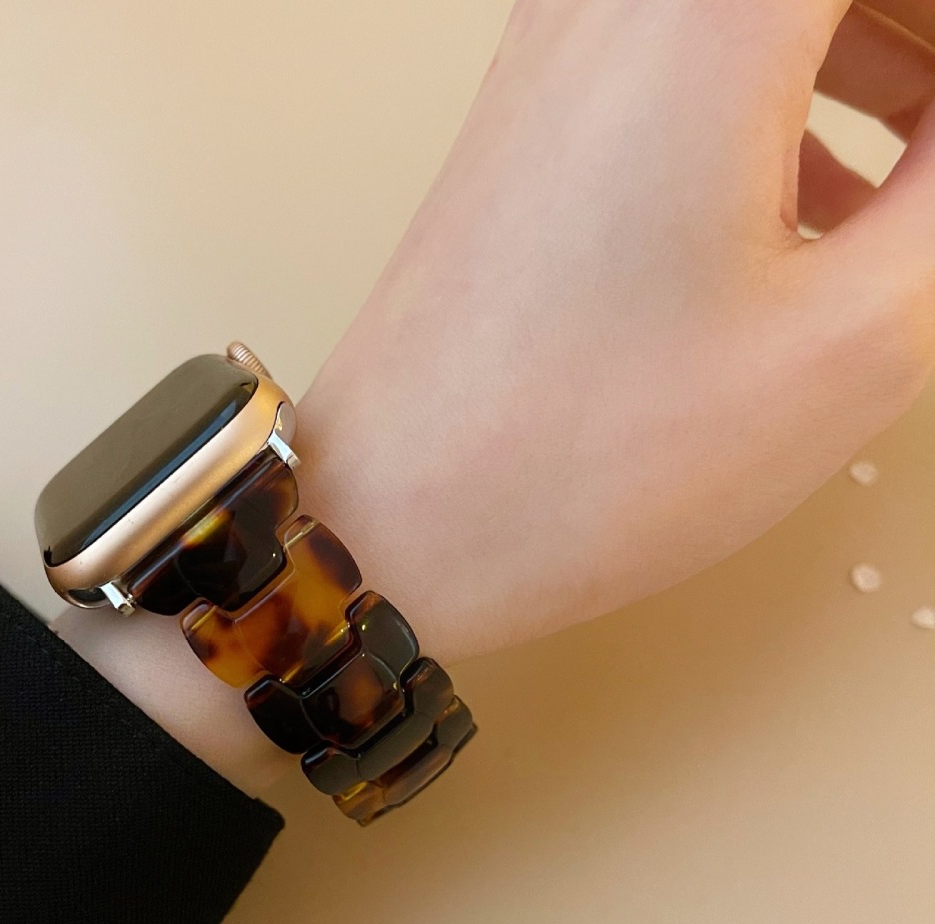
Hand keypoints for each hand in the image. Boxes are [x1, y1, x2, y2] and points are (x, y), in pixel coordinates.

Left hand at [297, 0, 934, 664]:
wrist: (395, 517)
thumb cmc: (596, 454)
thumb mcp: (856, 333)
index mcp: (709, 0)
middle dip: (920, 47)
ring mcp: (554, 43)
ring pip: (764, 6)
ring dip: (877, 56)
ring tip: (918, 182)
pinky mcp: (529, 112)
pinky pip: (692, 51)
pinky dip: (785, 96)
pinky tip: (817, 208)